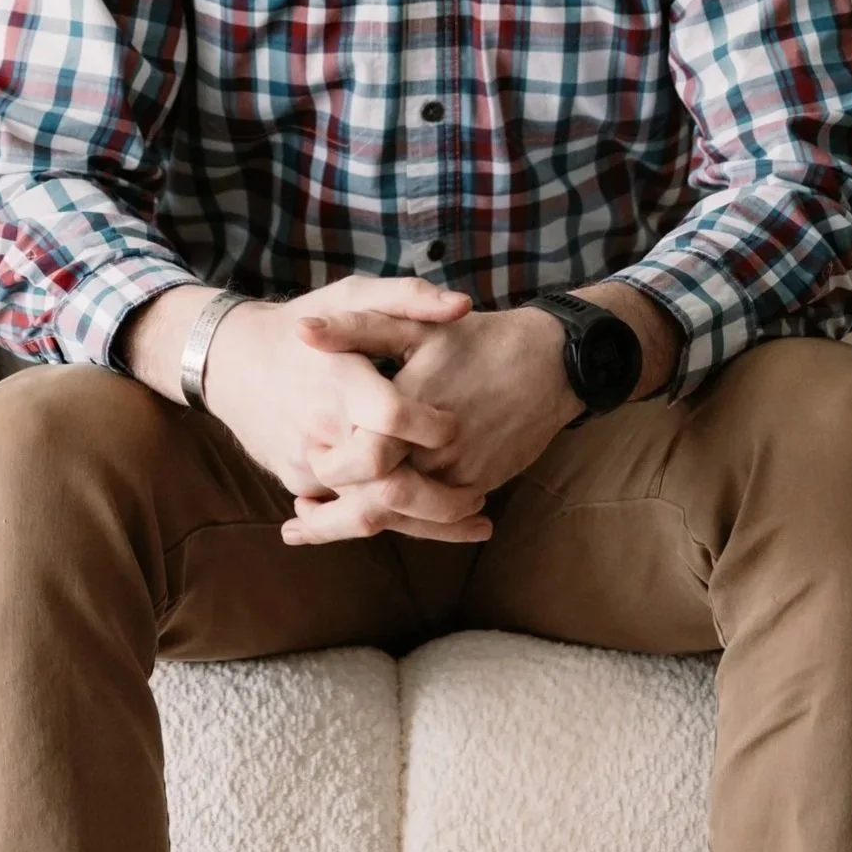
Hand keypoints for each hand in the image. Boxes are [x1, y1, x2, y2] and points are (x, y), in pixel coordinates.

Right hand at [202, 276, 493, 541]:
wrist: (230, 358)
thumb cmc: (304, 320)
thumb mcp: (353, 295)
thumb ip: (408, 298)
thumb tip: (463, 305)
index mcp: (339, 380)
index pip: (392, 417)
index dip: (431, 428)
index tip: (457, 428)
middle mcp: (321, 428)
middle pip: (386, 484)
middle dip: (441, 500)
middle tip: (481, 495)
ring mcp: (306, 461)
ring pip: (369, 513)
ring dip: (426, 525)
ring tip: (474, 518)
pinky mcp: (297, 480)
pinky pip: (346, 511)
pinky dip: (389, 519)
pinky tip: (431, 520)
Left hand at [283, 301, 580, 544]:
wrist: (551, 362)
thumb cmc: (477, 339)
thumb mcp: (415, 326)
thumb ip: (356, 330)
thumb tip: (302, 330)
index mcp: (412, 409)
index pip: (358, 458)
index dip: (327, 466)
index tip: (306, 459)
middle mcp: (436, 452)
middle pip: (374, 501)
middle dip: (331, 517)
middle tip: (300, 514)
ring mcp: (460, 475)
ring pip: (403, 518)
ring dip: (359, 525)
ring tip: (321, 521)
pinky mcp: (478, 486)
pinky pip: (433, 518)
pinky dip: (402, 523)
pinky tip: (378, 517)